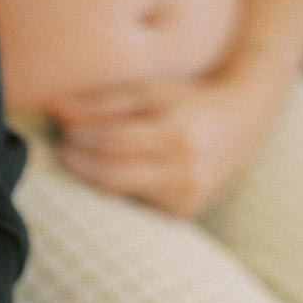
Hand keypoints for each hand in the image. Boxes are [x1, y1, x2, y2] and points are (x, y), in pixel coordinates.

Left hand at [50, 66, 281, 216]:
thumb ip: (105, 100)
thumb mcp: (153, 91)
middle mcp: (186, 167)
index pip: (113, 140)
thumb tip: (56, 109)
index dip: (80, 138)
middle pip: (113, 172)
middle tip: (60, 150)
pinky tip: (106, 177)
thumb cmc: (191, 100)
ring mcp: (188, 194)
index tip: (61, 130)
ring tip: (76, 161)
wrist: (246, 122)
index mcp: (178, 131)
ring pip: (122, 192)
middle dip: (79, 161)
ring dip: (90, 178)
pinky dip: (118, 191)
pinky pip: (139, 204)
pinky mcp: (186, 211)